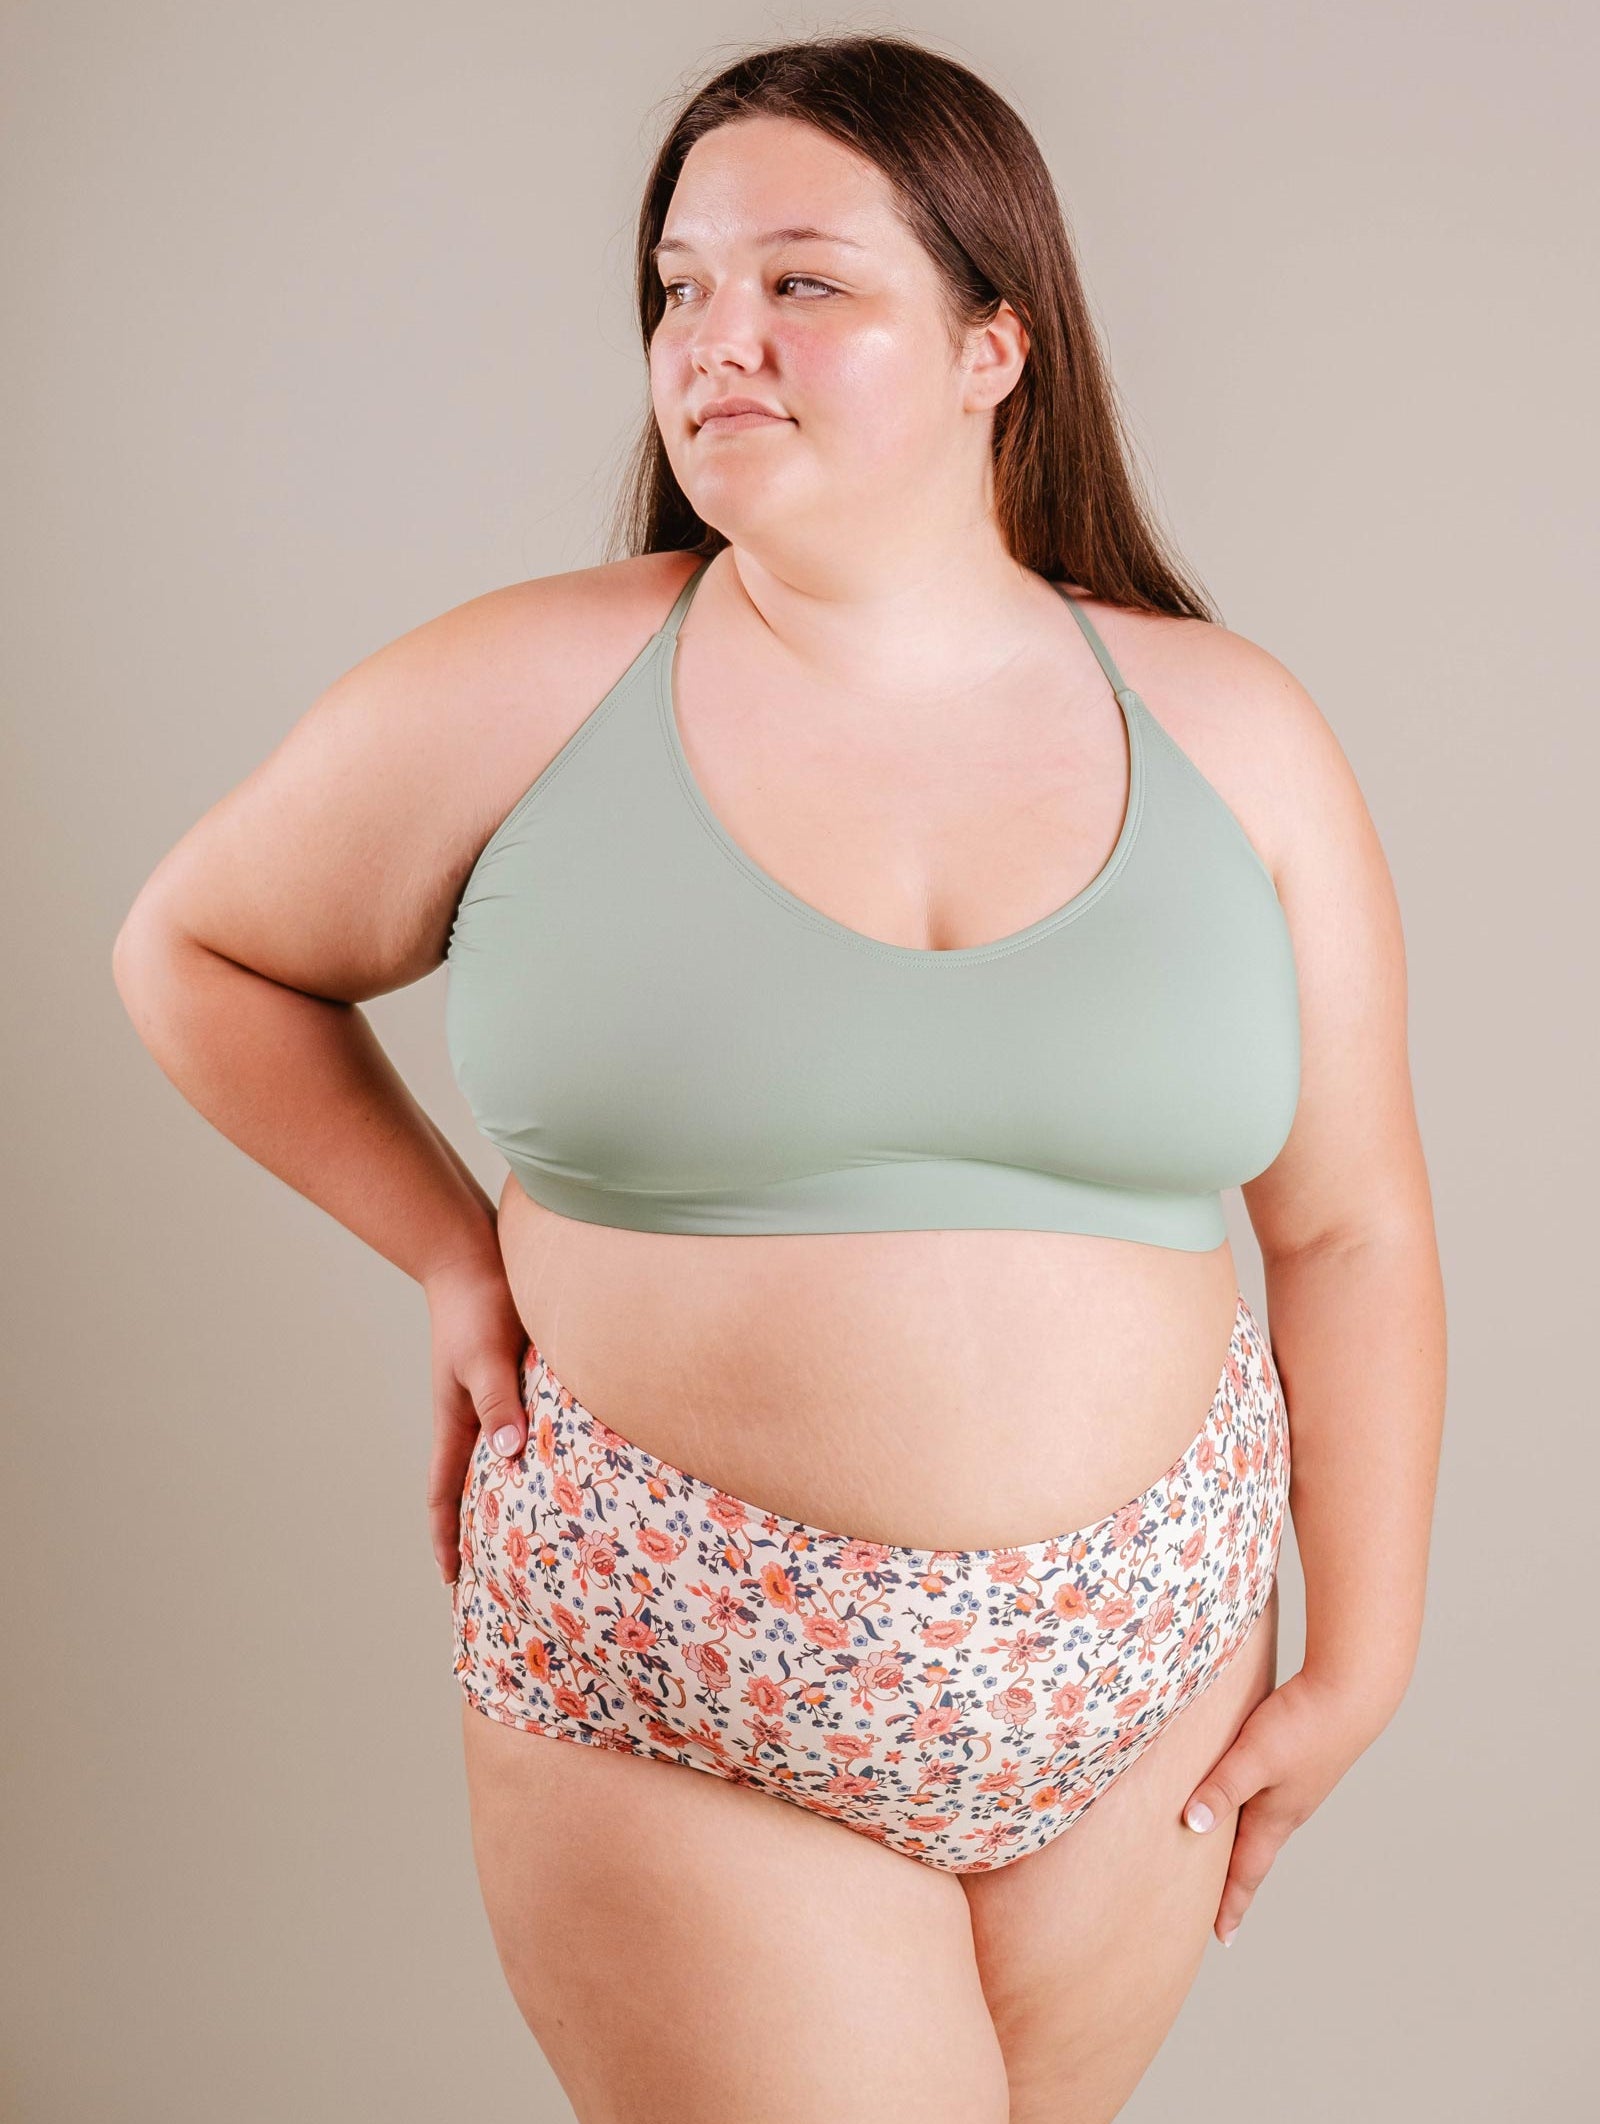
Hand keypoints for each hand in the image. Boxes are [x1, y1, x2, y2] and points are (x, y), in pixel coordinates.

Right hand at [422, 1254, 530, 1588]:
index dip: (447, 1539)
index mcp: (456, 1421)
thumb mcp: (486, 1357)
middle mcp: (471, 1416)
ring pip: (498, 1461)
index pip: (445, 1494)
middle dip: (477, 1533)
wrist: (473, 1254)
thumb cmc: (478, 1304)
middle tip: (496, 1576)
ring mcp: (490, 1398)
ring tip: (531, 1533)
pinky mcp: (512, 1378)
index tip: (452, 1582)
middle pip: (470, 1487)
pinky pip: (521, 1430)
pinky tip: (557, 1466)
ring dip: (506, 1496)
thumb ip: (498, 1403)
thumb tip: (505, 1456)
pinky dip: (530, 1457)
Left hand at [1180, 1667, 1397, 1946]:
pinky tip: (1244, 1796)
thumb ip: (1222, 1789)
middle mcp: (1288, 1809)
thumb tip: (1191, 1826)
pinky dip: (1250, 1810)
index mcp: (1276, 1817)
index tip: (1220, 1936)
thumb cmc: (1303, 1725)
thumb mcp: (1253, 1757)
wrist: (1352, 1692)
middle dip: (1234, 1881)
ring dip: (1243, 1845)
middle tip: (1217, 1908)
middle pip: (1254, 1854)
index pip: (1247, 1871)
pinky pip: (1268, 1798)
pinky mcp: (1300, 1762)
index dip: (1231, 1903)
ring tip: (1225, 1858)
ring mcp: (1297, 1787)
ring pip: (1262, 1825)